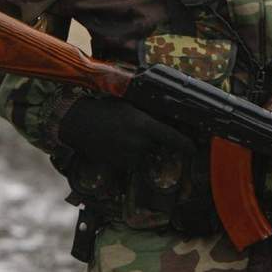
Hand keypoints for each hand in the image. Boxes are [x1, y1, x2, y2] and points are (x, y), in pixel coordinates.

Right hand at [58, 95, 194, 170]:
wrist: (78, 122)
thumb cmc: (104, 109)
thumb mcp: (130, 106)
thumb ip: (148, 115)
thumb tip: (167, 118)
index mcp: (144, 125)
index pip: (172, 138)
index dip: (185, 144)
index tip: (194, 148)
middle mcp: (139, 143)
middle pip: (156, 146)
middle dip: (151, 140)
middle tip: (132, 129)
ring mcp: (128, 156)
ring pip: (143, 154)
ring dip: (138, 148)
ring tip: (120, 134)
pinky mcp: (119, 165)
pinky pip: (130, 161)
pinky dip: (127, 155)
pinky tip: (115, 143)